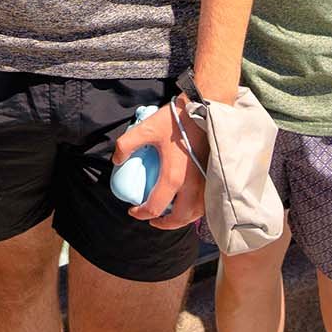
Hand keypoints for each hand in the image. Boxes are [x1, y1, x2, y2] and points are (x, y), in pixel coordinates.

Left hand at [114, 99, 207, 229]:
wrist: (204, 108)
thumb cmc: (176, 119)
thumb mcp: (145, 128)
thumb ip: (126, 145)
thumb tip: (117, 161)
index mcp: (174, 177)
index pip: (155, 208)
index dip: (141, 213)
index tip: (133, 210)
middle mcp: (192, 185)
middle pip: (180, 218)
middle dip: (165, 224)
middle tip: (153, 219)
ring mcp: (206, 182)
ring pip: (196, 213)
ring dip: (182, 219)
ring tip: (171, 213)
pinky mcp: (213, 176)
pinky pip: (206, 203)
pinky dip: (195, 209)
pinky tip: (187, 202)